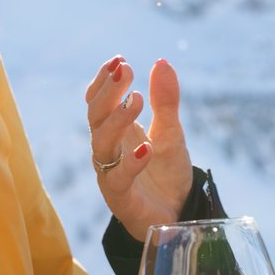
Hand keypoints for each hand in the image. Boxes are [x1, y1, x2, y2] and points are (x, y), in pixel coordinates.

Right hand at [85, 56, 192, 238]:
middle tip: (125, 70)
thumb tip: (161, 62)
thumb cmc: (167, 174)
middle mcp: (108, 151)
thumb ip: (165, 102)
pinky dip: (130, 164)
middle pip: (96, 117)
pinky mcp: (121, 199)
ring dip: (117, 120)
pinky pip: (119, 179)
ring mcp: (111, 174)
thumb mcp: (171, 133)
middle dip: (108, 92)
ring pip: (102, 144)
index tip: (119, 60)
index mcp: (116, 132)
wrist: (178, 215)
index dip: (104, 81)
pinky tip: (145, 148)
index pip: (98, 102)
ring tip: (137, 100)